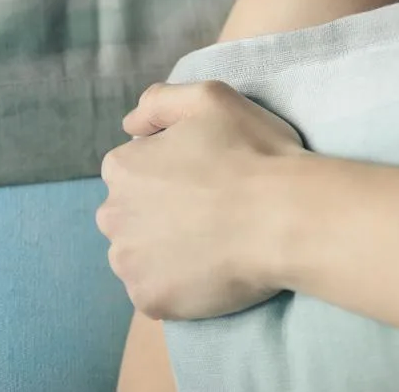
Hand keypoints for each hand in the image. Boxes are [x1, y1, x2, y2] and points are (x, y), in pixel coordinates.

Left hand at [96, 80, 309, 320]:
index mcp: (123, 168)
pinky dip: (178, 285)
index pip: (133, 170)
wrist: (285, 217)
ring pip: (140, 256)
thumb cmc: (252, 153)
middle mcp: (113, 216)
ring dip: (166, 251)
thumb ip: (160, 101)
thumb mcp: (211, 98)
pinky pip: (157, 292)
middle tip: (209, 211)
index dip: (171, 171)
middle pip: (130, 215)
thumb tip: (130, 125)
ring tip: (212, 243)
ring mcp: (129, 263)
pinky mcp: (150, 299)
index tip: (205, 176)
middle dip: (159, 213)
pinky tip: (210, 270)